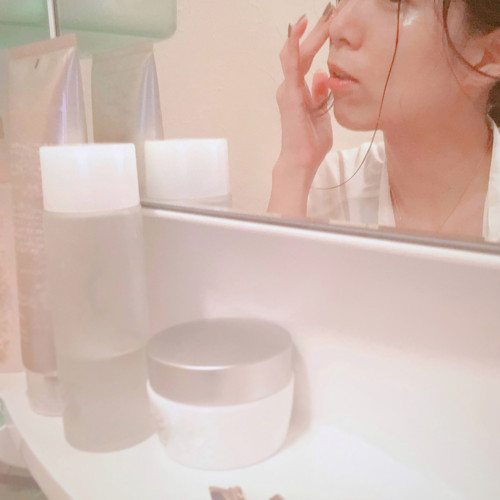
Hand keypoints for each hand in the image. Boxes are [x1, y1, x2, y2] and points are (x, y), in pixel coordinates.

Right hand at [269, 6, 333, 215]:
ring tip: (323, 15)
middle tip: (330, 10)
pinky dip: (294, 44)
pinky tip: (301, 28)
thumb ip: (321, 95)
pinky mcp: (290, 94)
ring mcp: (288, 89)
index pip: (306, 59)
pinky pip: (291, 64)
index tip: (330, 22)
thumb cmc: (312, 143)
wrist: (302, 160)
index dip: (316, 39)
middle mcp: (290, 87)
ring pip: (296, 53)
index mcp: (299, 91)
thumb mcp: (322, 114)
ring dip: (309, 33)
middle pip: (301, 51)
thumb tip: (321, 75)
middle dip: (316, 31)